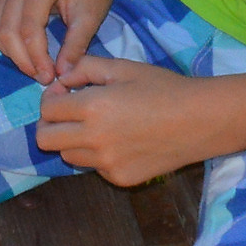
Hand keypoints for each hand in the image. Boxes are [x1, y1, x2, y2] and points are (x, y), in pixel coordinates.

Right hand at [0, 0, 125, 85]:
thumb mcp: (90, 19)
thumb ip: (75, 46)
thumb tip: (62, 74)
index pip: (29, 29)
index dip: (37, 57)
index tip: (51, 77)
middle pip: (8, 32)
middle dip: (24, 60)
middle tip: (44, 77)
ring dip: (14, 55)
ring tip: (38, 68)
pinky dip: (9, 46)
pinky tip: (29, 55)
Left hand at [34, 56, 232, 188]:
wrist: (200, 120)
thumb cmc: (163, 87)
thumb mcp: (122, 67)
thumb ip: (84, 68)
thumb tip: (60, 80)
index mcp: (93, 108)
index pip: (47, 110)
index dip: (51, 97)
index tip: (65, 92)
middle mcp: (94, 139)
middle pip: (45, 141)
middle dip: (49, 124)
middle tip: (67, 113)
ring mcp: (107, 164)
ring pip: (68, 156)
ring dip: (72, 141)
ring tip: (97, 126)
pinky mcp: (120, 179)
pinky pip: (94, 167)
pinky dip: (97, 155)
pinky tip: (121, 141)